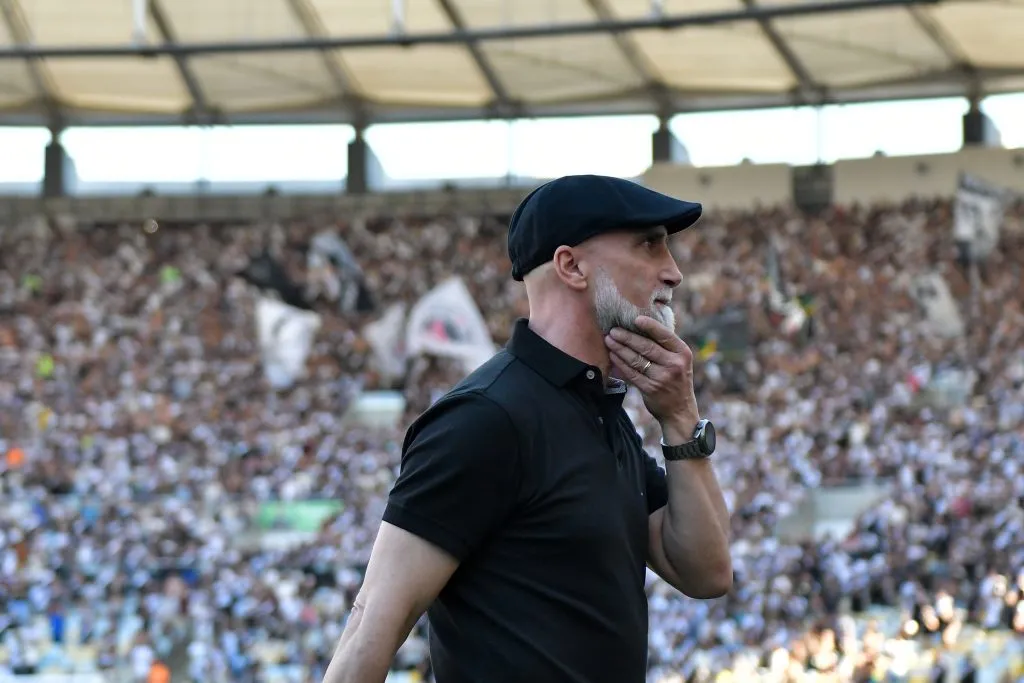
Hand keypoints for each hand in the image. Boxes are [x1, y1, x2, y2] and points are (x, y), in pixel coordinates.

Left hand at [604, 315, 699, 437]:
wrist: (680, 410)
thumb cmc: (676, 379)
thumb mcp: (680, 361)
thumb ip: (666, 346)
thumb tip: (641, 325)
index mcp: (682, 353)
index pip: (664, 335)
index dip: (649, 326)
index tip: (635, 319)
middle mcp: (674, 364)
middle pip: (646, 346)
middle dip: (627, 337)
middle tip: (613, 330)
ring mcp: (662, 378)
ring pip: (636, 359)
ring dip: (620, 348)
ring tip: (609, 340)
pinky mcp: (651, 389)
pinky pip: (632, 373)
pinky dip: (620, 363)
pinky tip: (613, 355)